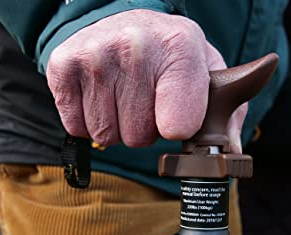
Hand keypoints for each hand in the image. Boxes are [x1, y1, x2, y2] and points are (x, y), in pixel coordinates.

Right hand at [46, 9, 246, 152]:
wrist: (120, 22)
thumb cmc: (168, 55)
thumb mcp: (207, 72)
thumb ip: (226, 114)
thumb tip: (228, 155)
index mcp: (180, 47)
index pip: (179, 126)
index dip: (178, 127)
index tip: (177, 110)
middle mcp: (135, 47)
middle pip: (139, 138)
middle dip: (144, 127)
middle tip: (145, 97)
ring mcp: (95, 56)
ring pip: (106, 136)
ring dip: (116, 125)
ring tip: (122, 94)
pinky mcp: (62, 66)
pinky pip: (77, 127)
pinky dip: (88, 120)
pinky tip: (99, 94)